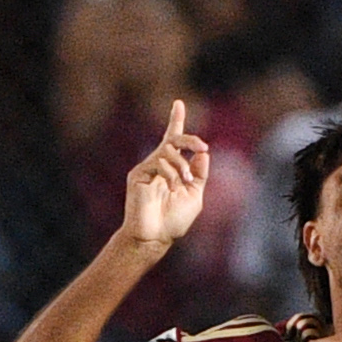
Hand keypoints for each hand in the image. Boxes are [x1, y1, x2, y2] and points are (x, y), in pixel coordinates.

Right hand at [121, 99, 209, 250]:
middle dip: (190, 140)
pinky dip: (169, 173)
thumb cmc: (173, 221)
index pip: (174, 141)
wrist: (154, 238)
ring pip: (168, 152)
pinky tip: (172, 186)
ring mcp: (147, 169)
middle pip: (173, 140)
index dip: (176, 121)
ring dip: (181, 166)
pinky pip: (158, 163)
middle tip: (202, 147)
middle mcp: (158, 165)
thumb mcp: (194, 196)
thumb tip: (203, 154)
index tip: (178, 104)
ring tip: (184, 182)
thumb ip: (199, 175)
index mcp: (172, 169)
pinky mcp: (138, 174)